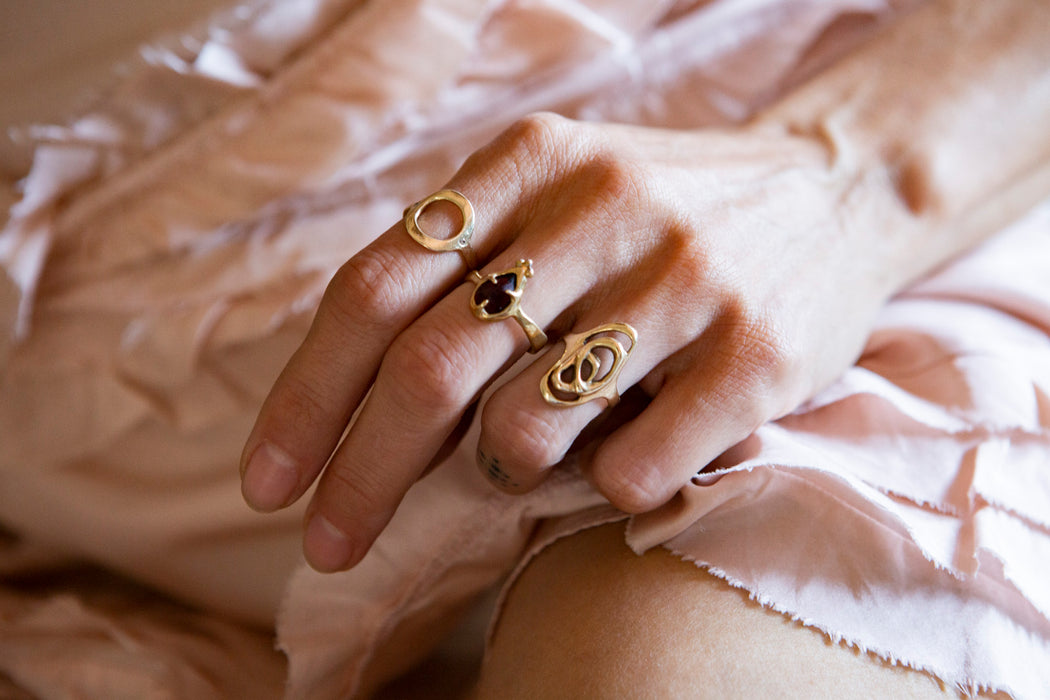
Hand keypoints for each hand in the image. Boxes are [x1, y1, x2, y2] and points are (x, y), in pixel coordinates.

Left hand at [240, 112, 910, 571]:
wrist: (843, 186)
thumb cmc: (671, 205)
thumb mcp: (563, 185)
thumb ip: (467, 255)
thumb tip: (353, 387)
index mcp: (528, 163)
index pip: (376, 289)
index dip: (308, 395)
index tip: (271, 481)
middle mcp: (600, 210)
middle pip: (430, 368)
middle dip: (362, 476)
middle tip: (328, 543)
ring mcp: (683, 279)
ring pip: (524, 426)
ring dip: (503, 469)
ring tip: (525, 459)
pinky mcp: (756, 352)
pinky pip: (632, 467)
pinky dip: (606, 487)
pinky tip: (626, 458)